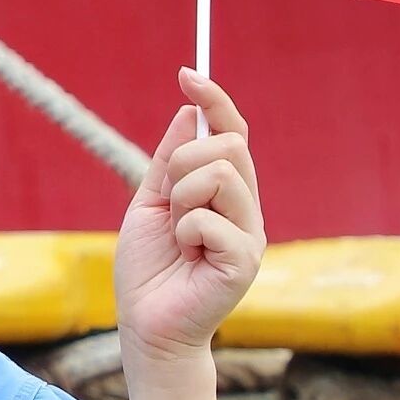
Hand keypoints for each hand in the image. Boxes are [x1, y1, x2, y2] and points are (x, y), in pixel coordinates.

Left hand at [114, 67, 262, 358]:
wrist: (148, 325)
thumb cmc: (149, 268)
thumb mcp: (150, 201)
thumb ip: (169, 160)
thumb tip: (190, 110)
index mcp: (226, 192)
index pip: (232, 132)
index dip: (214, 100)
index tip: (187, 73)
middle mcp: (246, 207)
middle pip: (227, 145)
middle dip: (182, 163)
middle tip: (169, 204)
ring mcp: (251, 233)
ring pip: (218, 174)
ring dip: (181, 200)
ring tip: (178, 236)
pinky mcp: (246, 260)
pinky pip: (209, 219)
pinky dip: (185, 233)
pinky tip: (187, 258)